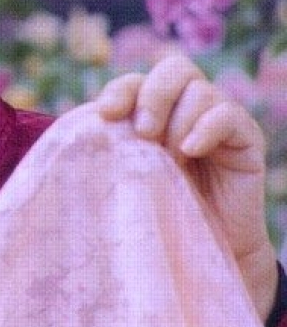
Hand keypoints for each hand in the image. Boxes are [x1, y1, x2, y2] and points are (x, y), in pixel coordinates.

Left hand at [95, 54, 278, 321]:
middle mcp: (185, 109)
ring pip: (200, 90)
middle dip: (154, 95)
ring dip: (178, 119)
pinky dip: (206, 126)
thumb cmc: (151, 218)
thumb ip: (107, 151)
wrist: (195, 258)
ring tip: (171, 157)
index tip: (105, 115)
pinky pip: (228, 114)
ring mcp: (217, 121)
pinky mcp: (244, 140)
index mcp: (151, 114)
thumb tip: (82, 129)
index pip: (136, 81)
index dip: (120, 90)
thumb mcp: (122, 180)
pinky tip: (191, 150)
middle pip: (173, 69)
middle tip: (145, 134)